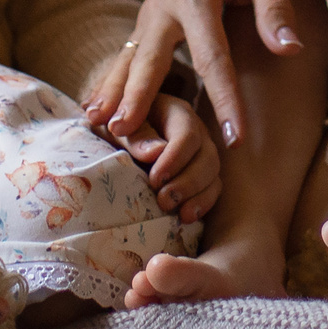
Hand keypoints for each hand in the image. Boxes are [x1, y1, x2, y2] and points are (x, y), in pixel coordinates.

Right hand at [83, 0, 300, 147]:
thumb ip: (275, 5)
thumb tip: (290, 49)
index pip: (213, 56)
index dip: (225, 98)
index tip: (234, 138)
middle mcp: (165, 5)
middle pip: (151, 61)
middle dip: (141, 100)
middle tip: (131, 139)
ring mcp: (151, 14)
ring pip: (130, 60)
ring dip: (116, 96)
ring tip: (103, 131)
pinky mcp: (148, 21)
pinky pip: (128, 56)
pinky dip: (113, 84)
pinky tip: (100, 113)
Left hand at [97, 93, 222, 224]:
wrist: (114, 137)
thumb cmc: (114, 128)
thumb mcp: (117, 127)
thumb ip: (135, 136)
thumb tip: (156, 152)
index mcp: (175, 112)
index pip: (187, 134)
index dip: (175, 160)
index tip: (154, 180)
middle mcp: (195, 130)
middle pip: (207, 155)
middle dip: (188, 182)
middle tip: (164, 201)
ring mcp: (201, 151)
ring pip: (212, 172)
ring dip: (197, 194)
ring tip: (177, 213)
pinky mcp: (202, 172)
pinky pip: (213, 187)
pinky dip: (203, 202)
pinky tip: (186, 216)